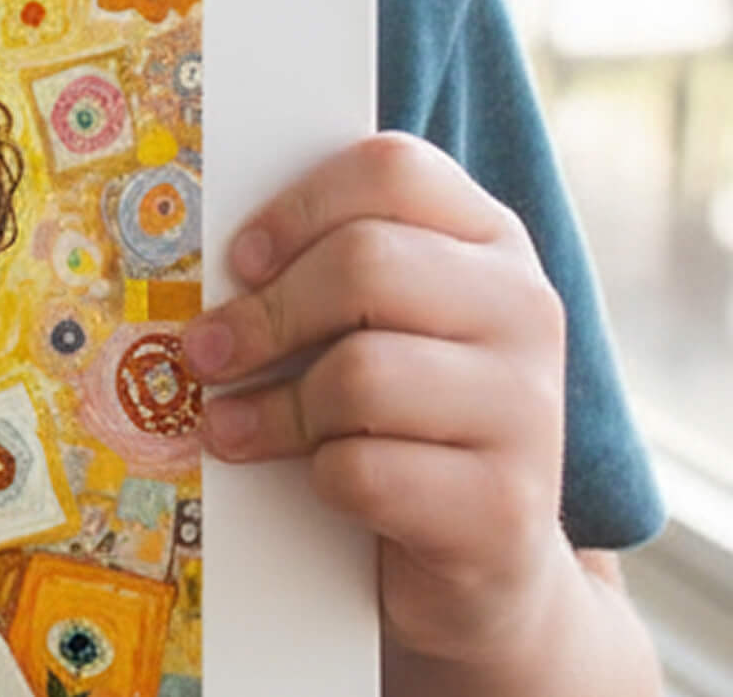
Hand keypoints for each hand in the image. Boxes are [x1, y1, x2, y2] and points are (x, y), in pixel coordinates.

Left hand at [182, 132, 572, 670]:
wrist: (486, 561)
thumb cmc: (404, 412)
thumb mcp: (381, 323)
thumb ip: (329, 269)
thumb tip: (214, 263)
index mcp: (491, 239)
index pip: (393, 170)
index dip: (299, 206)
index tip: (240, 259)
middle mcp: (526, 309)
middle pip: (365, 264)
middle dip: (264, 314)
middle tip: (203, 351)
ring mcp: (530, 410)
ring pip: (362, 372)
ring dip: (275, 407)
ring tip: (229, 426)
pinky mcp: (508, 509)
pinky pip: (370, 470)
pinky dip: (320, 476)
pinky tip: (313, 480)